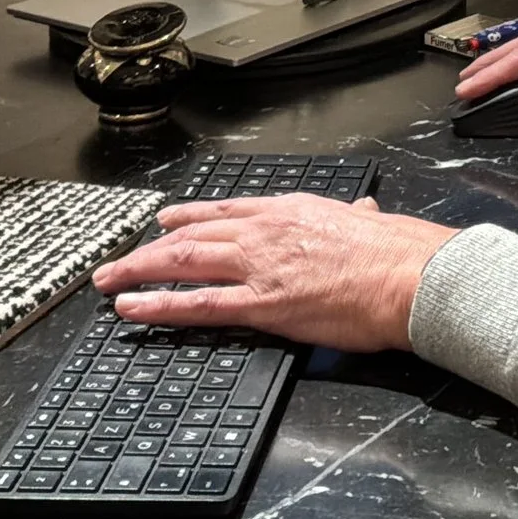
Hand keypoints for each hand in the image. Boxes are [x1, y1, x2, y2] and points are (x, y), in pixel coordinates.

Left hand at [91, 194, 456, 352]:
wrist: (408, 276)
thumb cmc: (396, 252)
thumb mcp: (369, 221)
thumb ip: (355, 217)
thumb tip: (363, 214)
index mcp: (292, 210)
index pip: (226, 211)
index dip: (188, 217)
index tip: (163, 222)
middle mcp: (266, 232)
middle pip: (193, 235)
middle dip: (149, 249)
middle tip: (117, 262)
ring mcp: (259, 267)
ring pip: (184, 262)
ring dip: (140, 271)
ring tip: (109, 282)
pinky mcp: (261, 304)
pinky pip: (197, 304)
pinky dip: (158, 305)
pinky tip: (133, 308)